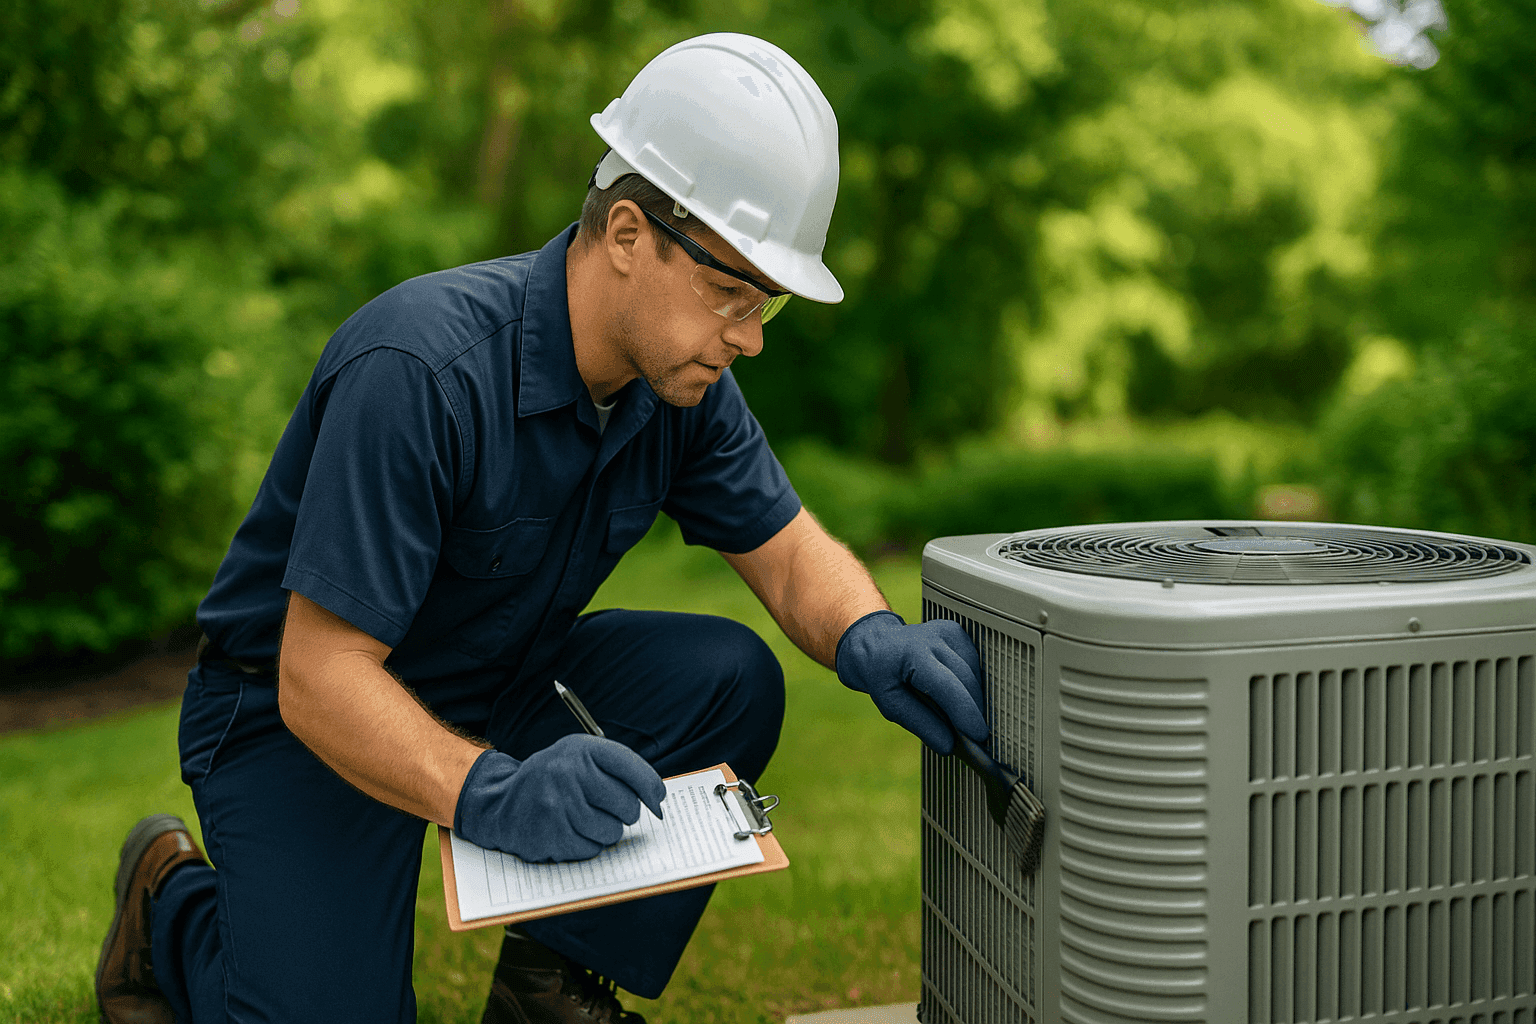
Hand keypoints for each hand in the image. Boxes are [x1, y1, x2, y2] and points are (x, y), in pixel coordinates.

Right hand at [453, 734, 666, 862]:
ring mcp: (558, 805)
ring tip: (582, 819)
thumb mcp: (580, 758)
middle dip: (624, 813)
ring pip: (612, 832)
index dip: (651, 788)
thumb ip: (619, 770)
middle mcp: (568, 772)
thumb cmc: (553, 780)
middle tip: (605, 809)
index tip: (658, 801)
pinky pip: (592, 849)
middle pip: (627, 805)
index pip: (631, 767)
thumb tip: (659, 800)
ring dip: (604, 832)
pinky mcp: (551, 835)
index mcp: (580, 749)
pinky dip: (586, 845)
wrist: (500, 802)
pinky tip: (567, 831)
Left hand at [834, 610, 987, 755]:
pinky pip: (973, 663)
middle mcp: (932, 638)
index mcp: (911, 654)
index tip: (979, 736)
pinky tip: (958, 692)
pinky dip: (970, 683)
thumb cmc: (880, 675)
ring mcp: (947, 631)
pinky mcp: (956, 632)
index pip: (947, 686)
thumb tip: (949, 745)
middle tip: (973, 738)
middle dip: (973, 711)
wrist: (874, 642)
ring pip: (974, 672)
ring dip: (972, 698)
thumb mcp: (889, 704)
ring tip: (961, 716)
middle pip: (966, 680)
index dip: (966, 713)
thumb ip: (920, 723)